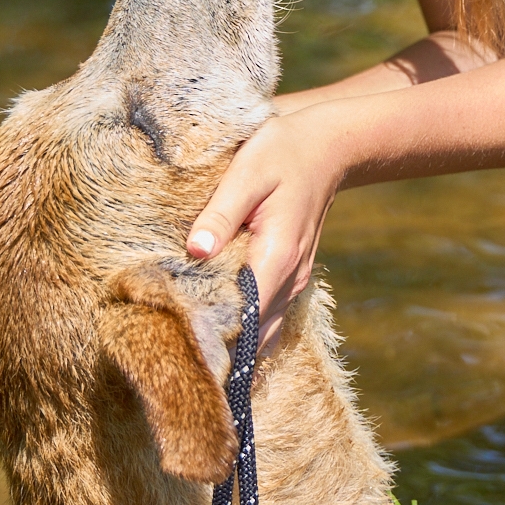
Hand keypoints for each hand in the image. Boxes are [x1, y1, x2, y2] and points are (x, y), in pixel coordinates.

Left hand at [185, 108, 347, 346]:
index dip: (215, 336)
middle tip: (177, 355)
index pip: (245, 317)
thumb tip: (195, 251)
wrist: (326, 149)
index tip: (183, 348)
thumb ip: (220, 215)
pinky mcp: (291, 278)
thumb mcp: (247, 173)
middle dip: (220, 348)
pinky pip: (269, 318)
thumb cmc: (282, 154)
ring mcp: (294, 282)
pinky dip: (246, 329)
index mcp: (277, 257)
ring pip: (263, 332)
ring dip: (233, 342)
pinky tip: (220, 327)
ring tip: (194, 348)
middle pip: (254, 335)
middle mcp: (291, 279)